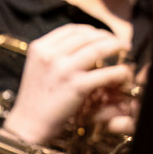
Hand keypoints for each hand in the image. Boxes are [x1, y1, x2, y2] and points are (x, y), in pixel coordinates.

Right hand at [1, 25, 131, 146]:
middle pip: (87, 36)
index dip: (91, 30)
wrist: (27, 124)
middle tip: (119, 43)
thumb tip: (82, 46)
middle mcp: (50, 55)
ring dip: (117, 47)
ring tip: (125, 51)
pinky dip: (119, 72)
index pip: (71, 29)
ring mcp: (63, 70)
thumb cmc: (35, 99)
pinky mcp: (76, 86)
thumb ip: (54, 55)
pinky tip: (123, 74)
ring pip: (99, 48)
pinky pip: (106, 73)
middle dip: (107, 37)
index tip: (102, 36)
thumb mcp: (37, 68)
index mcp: (39, 48)